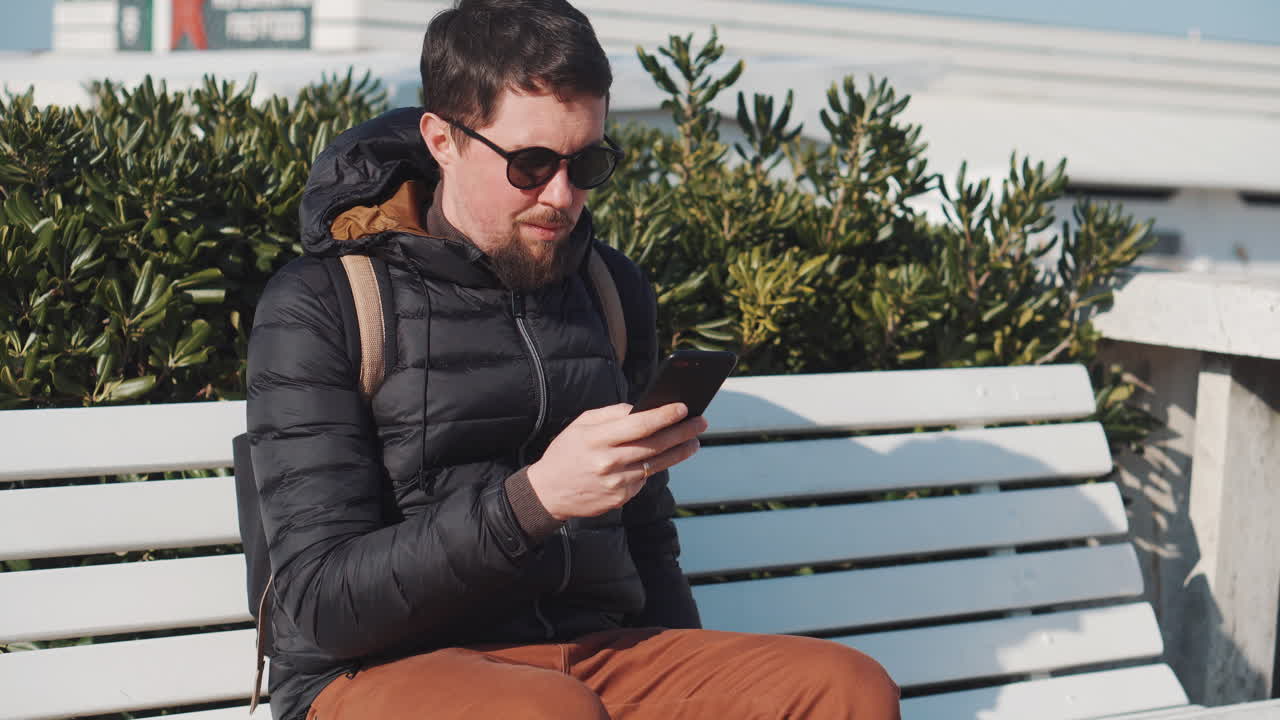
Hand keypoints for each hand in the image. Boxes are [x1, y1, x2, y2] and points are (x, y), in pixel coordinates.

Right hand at [525, 402, 707, 520]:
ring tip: (693, 441)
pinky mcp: (620, 498)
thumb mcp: (581, 425)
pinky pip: (644, 479)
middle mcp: (608, 462)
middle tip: (701, 422)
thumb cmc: (567, 452)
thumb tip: (643, 408)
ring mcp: (616, 483)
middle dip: (682, 432)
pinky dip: (653, 467)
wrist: (548, 492)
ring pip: (656, 464)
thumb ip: (612, 414)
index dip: (665, 415)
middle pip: (654, 445)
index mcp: (596, 439)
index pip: (639, 425)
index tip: (684, 407)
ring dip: (679, 452)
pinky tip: (662, 459)